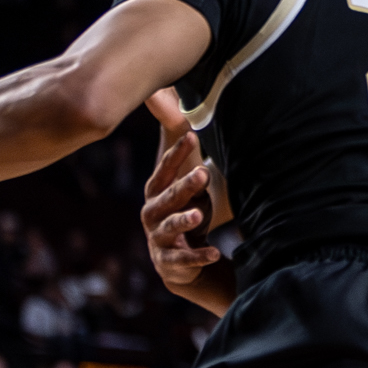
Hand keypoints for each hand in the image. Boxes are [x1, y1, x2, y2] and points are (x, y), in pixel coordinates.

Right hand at [141, 96, 221, 289]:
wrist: (177, 261)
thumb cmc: (183, 211)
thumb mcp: (186, 185)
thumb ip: (185, 158)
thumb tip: (176, 105)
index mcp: (156, 193)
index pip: (164, 170)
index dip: (176, 154)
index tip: (192, 135)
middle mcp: (152, 214)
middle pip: (168, 197)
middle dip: (185, 185)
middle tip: (202, 173)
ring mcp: (158, 239)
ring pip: (170, 228)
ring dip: (184, 220)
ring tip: (198, 215)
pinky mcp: (169, 262)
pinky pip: (184, 259)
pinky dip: (199, 256)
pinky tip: (216, 253)